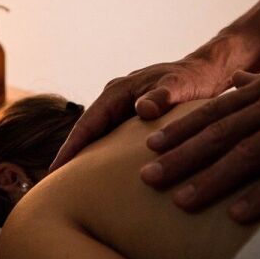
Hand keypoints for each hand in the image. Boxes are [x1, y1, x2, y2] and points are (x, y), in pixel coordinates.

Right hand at [50, 56, 228, 171]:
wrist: (208, 71)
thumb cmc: (194, 78)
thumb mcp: (180, 85)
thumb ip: (161, 96)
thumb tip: (142, 108)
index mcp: (117, 91)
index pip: (87, 123)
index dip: (70, 148)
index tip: (55, 170)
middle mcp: (114, 99)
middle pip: (85, 132)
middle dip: (69, 157)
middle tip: (52, 186)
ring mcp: (122, 109)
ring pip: (97, 137)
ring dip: (83, 158)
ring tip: (69, 187)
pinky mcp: (132, 119)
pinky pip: (111, 139)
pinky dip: (101, 156)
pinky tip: (99, 176)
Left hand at [140, 54, 259, 222]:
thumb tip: (239, 81)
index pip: (214, 112)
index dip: (180, 129)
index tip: (149, 146)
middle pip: (220, 133)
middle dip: (181, 156)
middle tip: (147, 177)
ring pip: (247, 153)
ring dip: (211, 179)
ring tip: (181, 201)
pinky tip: (238, 215)